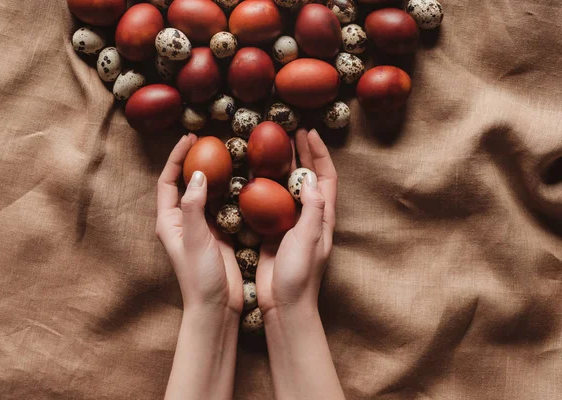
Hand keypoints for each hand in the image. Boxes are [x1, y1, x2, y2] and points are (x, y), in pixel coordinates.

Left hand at [156, 133, 242, 315]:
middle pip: (185, 183)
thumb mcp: (194, 239)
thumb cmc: (199, 276)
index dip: (176, 158)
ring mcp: (202, 227)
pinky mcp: (219, 234)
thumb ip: (193, 206)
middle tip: (211, 141)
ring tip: (228, 155)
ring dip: (214, 174)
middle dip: (195, 160)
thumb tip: (197, 174)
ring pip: (205, 192)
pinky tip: (242, 181)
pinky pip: (222, 206)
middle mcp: (183, 221)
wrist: (216, 306)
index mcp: (169, 221)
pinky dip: (229, 191)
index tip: (190, 138)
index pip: (167, 181)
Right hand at [256, 128, 337, 315]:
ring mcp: (291, 224)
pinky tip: (253, 176)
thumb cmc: (299, 275)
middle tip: (288, 132)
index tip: (309, 132)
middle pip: (308, 177)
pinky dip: (264, 186)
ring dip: (282, 166)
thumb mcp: (309, 240)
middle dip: (301, 153)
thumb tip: (313, 178)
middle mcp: (309, 217)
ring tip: (270, 147)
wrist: (283, 304)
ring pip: (288, 187)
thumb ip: (313, 209)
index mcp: (322, 217)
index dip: (320, 153)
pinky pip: (270, 203)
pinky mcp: (273, 232)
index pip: (326, 177)